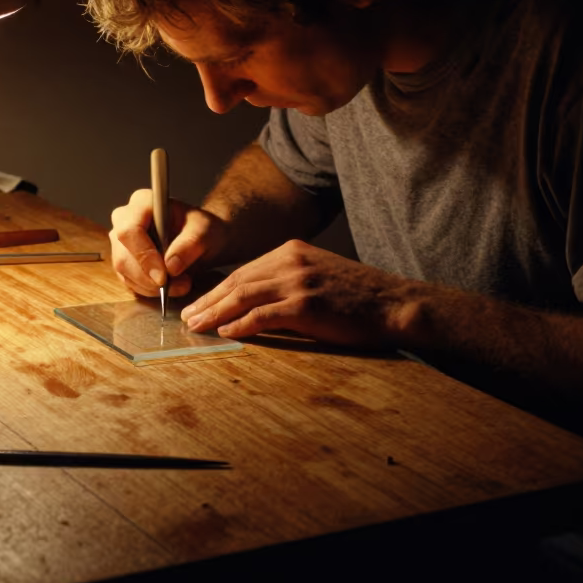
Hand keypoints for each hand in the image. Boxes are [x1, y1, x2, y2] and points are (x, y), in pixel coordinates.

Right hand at [108, 189, 228, 297]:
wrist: (202, 239)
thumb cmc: (202, 228)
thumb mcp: (205, 231)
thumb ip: (189, 244)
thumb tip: (171, 266)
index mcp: (141, 202)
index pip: (130, 230)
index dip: (144, 255)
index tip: (163, 277)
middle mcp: (124, 220)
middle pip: (123, 255)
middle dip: (149, 278)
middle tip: (179, 285)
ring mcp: (121, 242)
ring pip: (124, 271)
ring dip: (151, 286)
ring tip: (181, 285)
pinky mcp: (124, 260)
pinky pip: (129, 281)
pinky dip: (149, 290)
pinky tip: (170, 287)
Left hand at [181, 239, 408, 344]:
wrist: (395, 303)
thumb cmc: (359, 296)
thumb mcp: (319, 274)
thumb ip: (288, 280)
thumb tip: (254, 301)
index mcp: (292, 250)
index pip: (244, 271)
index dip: (218, 289)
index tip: (199, 303)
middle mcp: (292, 261)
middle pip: (238, 281)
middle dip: (209, 300)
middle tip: (187, 317)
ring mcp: (299, 281)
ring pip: (244, 296)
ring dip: (215, 313)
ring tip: (197, 327)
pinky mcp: (307, 304)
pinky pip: (264, 315)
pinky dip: (241, 324)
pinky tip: (225, 332)